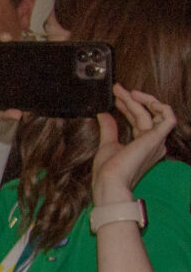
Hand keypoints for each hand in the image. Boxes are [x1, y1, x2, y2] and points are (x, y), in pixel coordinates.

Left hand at [91, 84, 178, 202]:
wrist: (109, 182)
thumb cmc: (108, 171)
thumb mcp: (107, 145)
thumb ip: (109, 129)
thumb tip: (103, 114)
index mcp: (144, 146)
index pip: (139, 120)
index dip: (128, 107)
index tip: (116, 97)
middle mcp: (154, 143)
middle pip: (145, 115)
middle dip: (131, 100)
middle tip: (117, 89)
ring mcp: (157, 141)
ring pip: (151, 113)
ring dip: (137, 100)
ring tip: (123, 91)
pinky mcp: (157, 138)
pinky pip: (168, 117)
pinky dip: (159, 106)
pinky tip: (142, 98)